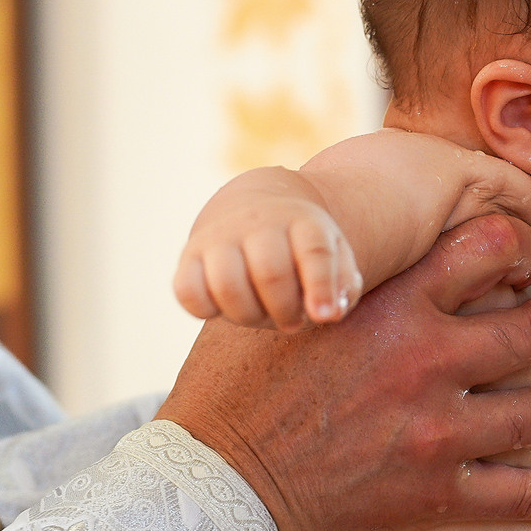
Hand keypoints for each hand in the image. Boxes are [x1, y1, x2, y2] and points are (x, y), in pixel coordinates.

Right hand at [157, 214, 530, 530]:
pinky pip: (522, 495)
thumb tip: (334, 242)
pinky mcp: (433, 495)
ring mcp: (435, 431)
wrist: (211, 488)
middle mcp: (425, 360)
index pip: (489, 249)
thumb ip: (325, 273)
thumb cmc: (229, 389)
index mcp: (389, 303)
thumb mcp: (273, 305)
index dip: (522, 249)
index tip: (530, 259)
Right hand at [174, 167, 364, 329]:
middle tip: (292, 320)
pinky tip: (224, 307)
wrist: (254, 211)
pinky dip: (205, 309)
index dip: (321, 287)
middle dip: (285, 311)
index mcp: (303, 221)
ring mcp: (220, 237)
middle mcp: (259, 222)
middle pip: (271, 273)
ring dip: (248, 316)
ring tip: (260, 316)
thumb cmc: (299, 250)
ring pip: (227, 284)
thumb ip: (343, 288)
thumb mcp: (333, 258)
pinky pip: (187, 291)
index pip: (314, 252)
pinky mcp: (190, 256)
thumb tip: (329, 313)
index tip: (325, 316)